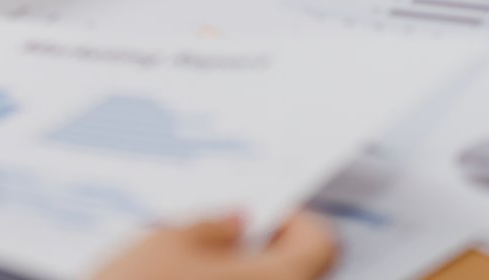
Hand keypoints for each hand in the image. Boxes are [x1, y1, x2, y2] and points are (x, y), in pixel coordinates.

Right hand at [93, 212, 335, 279]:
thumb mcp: (168, 241)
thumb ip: (212, 227)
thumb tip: (235, 223)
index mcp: (280, 279)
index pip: (320, 243)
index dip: (293, 222)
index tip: (261, 216)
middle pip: (294, 275)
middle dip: (261, 254)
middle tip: (221, 241)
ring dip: (238, 279)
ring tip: (193, 270)